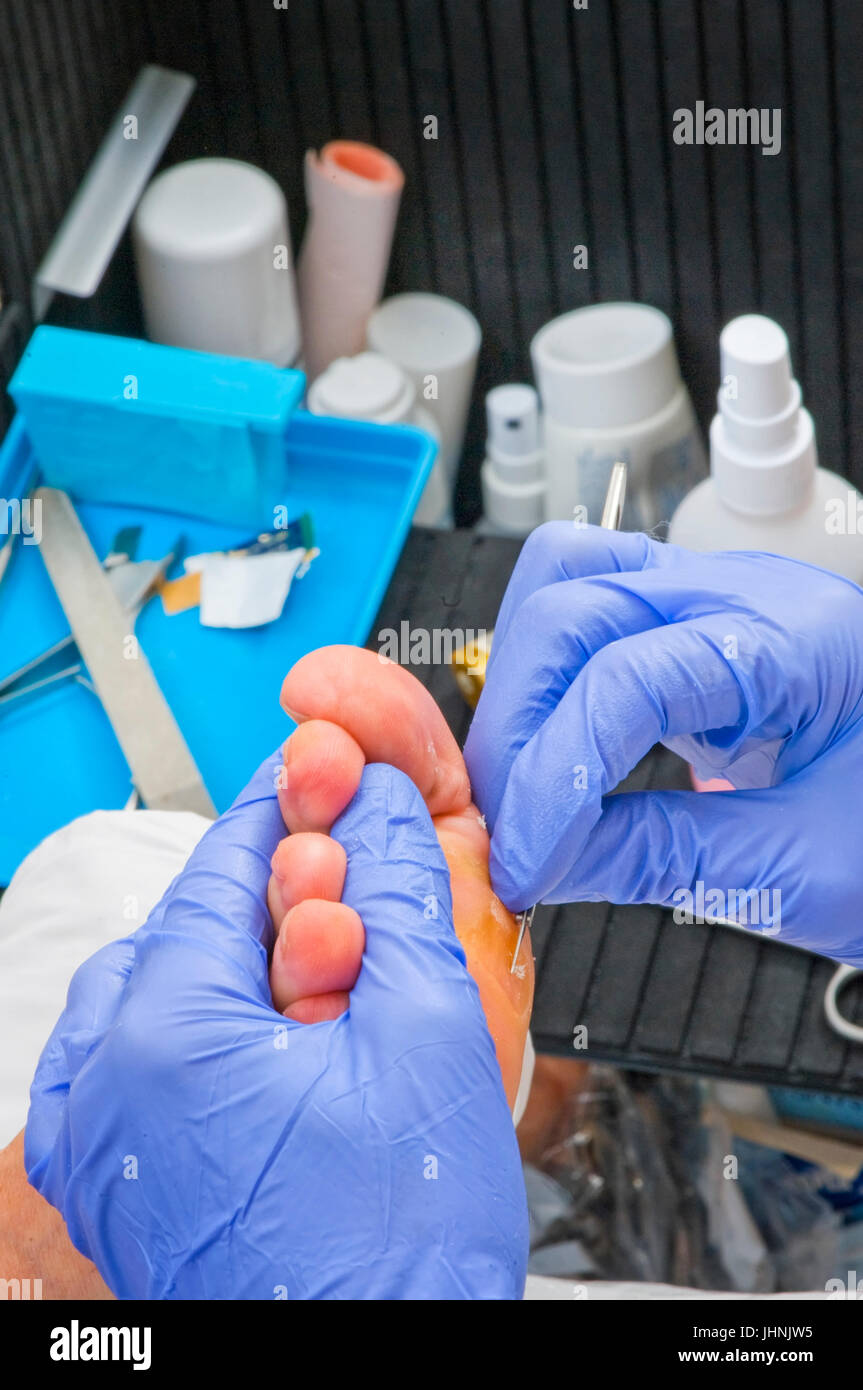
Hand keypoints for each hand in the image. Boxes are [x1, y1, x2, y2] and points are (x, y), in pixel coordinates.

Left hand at [25, 754, 527, 1299]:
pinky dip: (199, 1028)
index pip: (222, 864)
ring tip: (327, 994)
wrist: (385, 1372)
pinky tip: (273, 1047)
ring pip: (158, 987)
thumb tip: (382, 805)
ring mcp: (96, 1142)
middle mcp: (102, 1086)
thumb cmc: (402, 1249)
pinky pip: (133, 1058)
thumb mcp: (427, 1030)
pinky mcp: (108, 1182)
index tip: (330, 777)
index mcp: (164, 1035)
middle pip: (187, 925)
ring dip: (238, 965)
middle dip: (275, 901)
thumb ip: (398, 890)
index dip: (291, 810)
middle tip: (356, 905)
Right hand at [465, 523, 862, 964]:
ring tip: (520, 782)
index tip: (522, 863)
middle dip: (517, 724)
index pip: (625, 682)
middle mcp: (749, 593)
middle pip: (571, 605)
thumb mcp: (807, 869)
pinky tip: (552, 749)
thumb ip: (663, 859)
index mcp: (800, 642)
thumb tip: (544, 862)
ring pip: (567, 580)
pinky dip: (548, 676)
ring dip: (522, 683)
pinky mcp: (691, 621)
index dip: (552, 778)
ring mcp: (716, 595)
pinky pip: (588, 608)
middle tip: (503, 826)